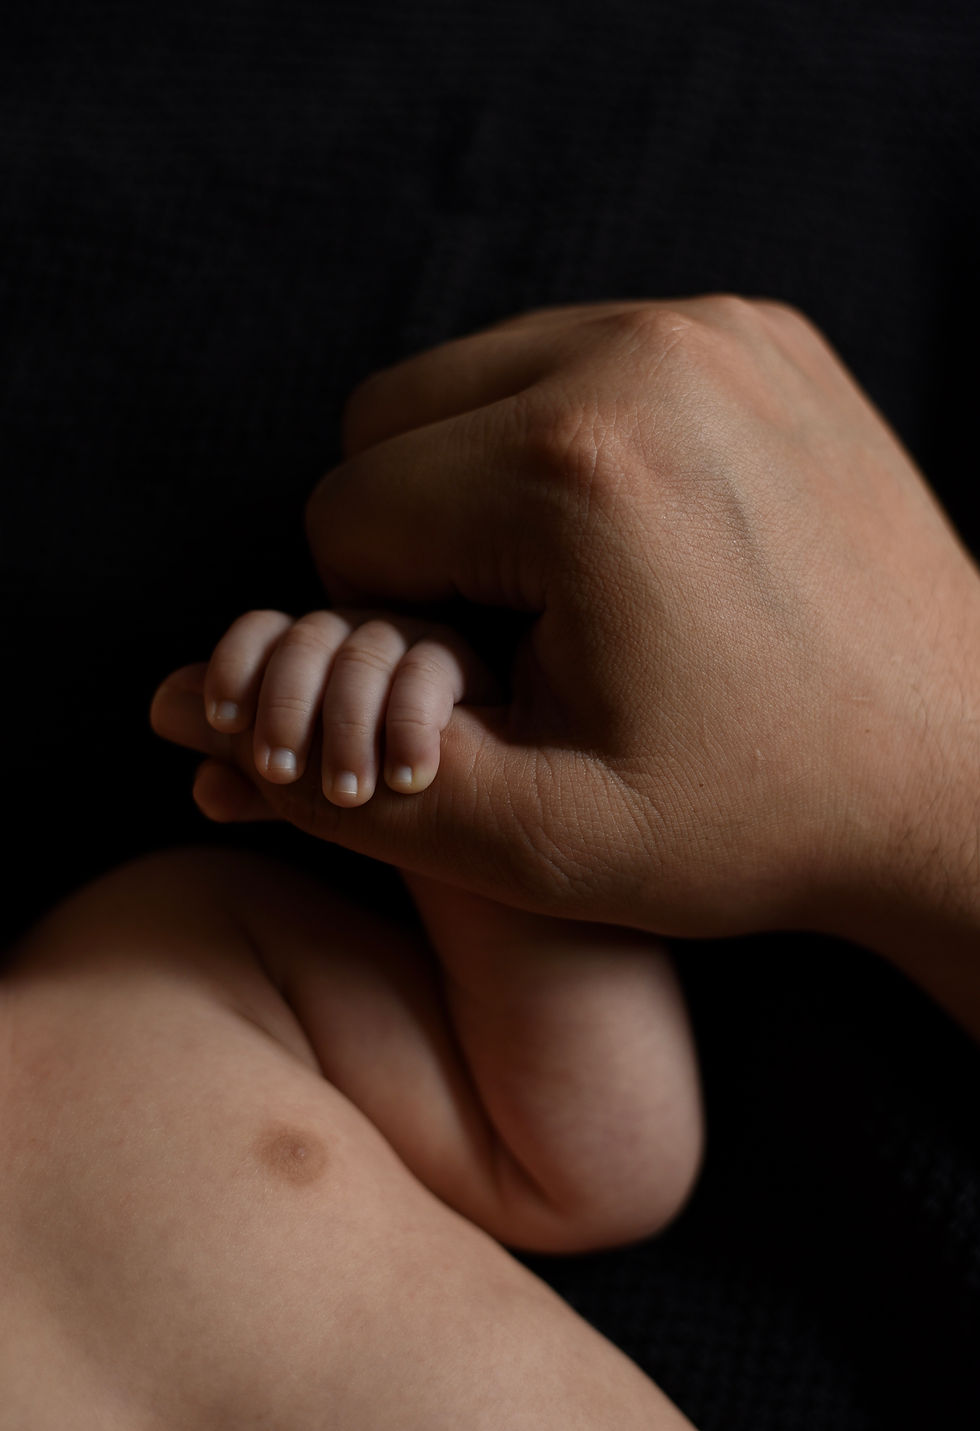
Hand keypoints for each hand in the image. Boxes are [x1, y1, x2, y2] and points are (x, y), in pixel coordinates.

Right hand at [154, 296, 979, 956]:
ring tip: (579, 591)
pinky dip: (562, 440)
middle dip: (421, 537)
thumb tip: (210, 736)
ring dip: (481, 484)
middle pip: (390, 417)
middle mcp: (643, 352)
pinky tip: (634, 539)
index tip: (490, 681)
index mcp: (574, 468)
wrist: (958, 775)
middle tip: (526, 635)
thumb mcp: (543, 845)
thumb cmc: (763, 820)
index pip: (346, 511)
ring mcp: (713, 322)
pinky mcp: (758, 327)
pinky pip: (572, 354)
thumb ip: (355, 797)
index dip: (388, 621)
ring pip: (471, 375)